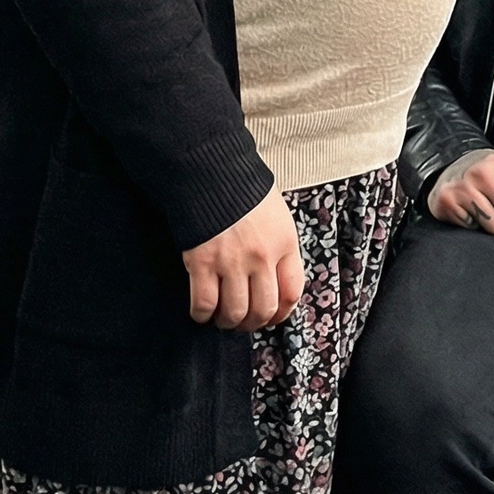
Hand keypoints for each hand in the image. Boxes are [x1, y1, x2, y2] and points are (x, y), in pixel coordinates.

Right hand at [182, 185, 303, 330]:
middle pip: (263, 309)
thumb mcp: (276, 214)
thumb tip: (275, 279)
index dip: (281, 314)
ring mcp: (231, 261)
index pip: (292, 293)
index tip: (271, 317)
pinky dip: (202, 315)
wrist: (210, 170)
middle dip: (253, 323)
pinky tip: (202, 312)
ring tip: (222, 318)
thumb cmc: (242, 189)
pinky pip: (204, 304)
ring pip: (234, 312)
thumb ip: (279, 246)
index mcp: (284, 242)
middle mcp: (261, 256)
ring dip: (228, 322)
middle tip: (243, 321)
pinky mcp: (202, 262)